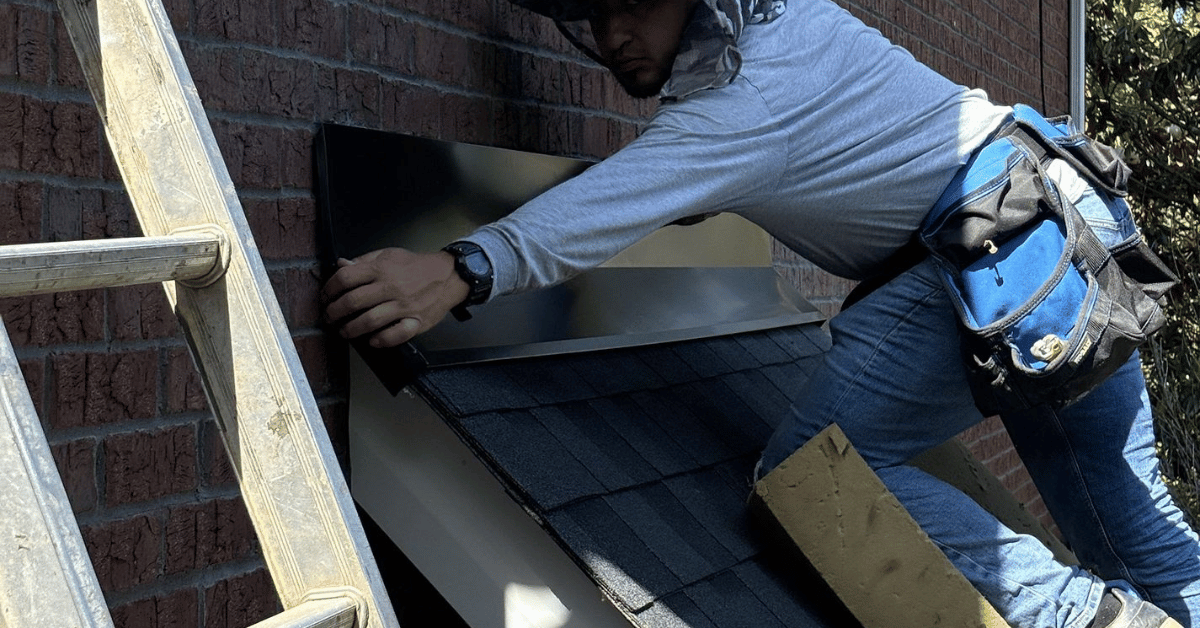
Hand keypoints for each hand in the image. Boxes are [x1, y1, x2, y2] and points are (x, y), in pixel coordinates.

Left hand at [322, 248, 469, 347]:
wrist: (448, 275)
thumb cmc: (416, 266)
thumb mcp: (388, 255)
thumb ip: (363, 261)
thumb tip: (341, 265)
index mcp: (380, 269)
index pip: (345, 278)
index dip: (329, 289)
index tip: (326, 297)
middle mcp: (390, 287)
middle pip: (352, 302)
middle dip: (334, 313)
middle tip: (330, 317)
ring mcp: (403, 306)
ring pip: (370, 321)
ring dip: (351, 329)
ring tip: (345, 331)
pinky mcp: (416, 321)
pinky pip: (397, 334)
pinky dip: (382, 340)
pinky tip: (372, 341)